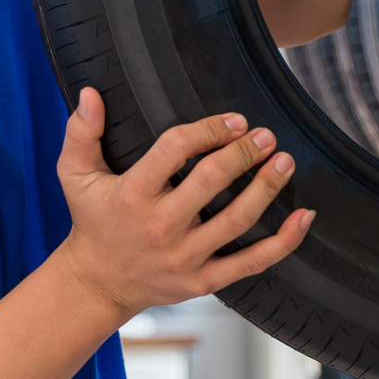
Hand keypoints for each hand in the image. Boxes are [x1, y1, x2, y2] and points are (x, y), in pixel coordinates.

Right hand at [52, 88, 314, 318]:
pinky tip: (304, 217)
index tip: (234, 120)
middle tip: (266, 136)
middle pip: (211, 181)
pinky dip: (283, 242)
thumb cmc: (92, 221)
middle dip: (244, 153)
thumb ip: (80, 133)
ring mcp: (185, 258)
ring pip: (237, 220)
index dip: (209, 130)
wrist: (98, 284)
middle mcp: (161, 226)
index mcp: (133, 195)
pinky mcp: (204, 281)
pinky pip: (252, 263)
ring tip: (285, 161)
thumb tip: (90, 94)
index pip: (175, 150)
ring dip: (267, 187)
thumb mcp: (74, 176)